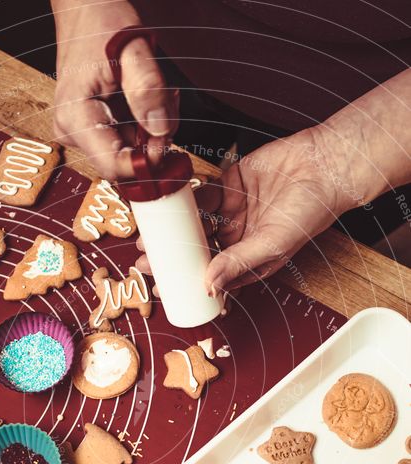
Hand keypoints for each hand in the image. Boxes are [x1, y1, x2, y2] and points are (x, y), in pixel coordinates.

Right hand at [52, 0, 177, 179]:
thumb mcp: (133, 49)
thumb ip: (148, 89)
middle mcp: (74, 131)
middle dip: (153, 141)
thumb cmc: (101, 22)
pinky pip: (126, 140)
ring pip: (129, 151)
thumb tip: (161, 129)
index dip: (145, 163)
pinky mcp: (92, 129)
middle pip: (124, 161)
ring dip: (152, 131)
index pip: (113, 166)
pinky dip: (144, 125)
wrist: (85, 9)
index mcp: (76, 117)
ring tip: (158, 95)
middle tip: (168, 104)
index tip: (168, 144)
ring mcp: (82, 132)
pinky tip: (147, 101)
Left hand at [136, 126, 342, 292]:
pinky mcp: (229, 184)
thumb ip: (238, 263)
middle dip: (171, 258)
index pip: (212, 277)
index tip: (162, 288)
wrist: (326, 165)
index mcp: (249, 260)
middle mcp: (237, 238)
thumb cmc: (310, 212)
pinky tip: (166, 205)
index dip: (186, 283)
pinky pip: (201, 194)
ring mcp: (232, 211)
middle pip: (196, 251)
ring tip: (150, 237)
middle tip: (146, 262)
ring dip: (172, 230)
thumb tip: (209, 287)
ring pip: (194, 224)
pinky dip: (184, 199)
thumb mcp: (272, 244)